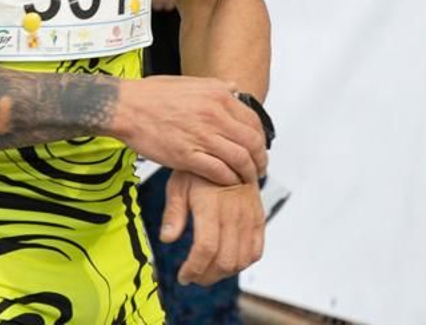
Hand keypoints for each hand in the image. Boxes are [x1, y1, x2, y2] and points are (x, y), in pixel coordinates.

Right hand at [113, 76, 267, 186]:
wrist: (125, 106)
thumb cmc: (152, 94)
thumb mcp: (189, 81)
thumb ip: (216, 86)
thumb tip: (235, 88)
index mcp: (217, 95)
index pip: (253, 120)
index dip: (260, 138)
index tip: (259, 147)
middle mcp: (214, 115)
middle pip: (251, 142)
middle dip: (260, 158)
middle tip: (260, 167)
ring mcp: (201, 136)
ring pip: (239, 159)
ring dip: (248, 172)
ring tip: (247, 178)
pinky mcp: (187, 156)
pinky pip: (218, 172)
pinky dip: (228, 179)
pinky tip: (228, 182)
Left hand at [162, 170, 266, 285]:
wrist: (228, 149)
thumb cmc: (200, 167)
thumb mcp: (178, 183)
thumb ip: (174, 211)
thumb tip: (167, 238)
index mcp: (211, 204)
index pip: (206, 247)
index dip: (194, 268)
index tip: (183, 276)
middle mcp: (234, 211)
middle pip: (225, 260)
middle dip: (207, 276)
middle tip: (193, 276)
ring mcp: (249, 215)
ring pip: (242, 259)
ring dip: (224, 273)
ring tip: (208, 271)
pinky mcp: (258, 217)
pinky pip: (256, 250)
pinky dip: (243, 262)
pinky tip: (228, 261)